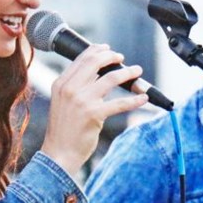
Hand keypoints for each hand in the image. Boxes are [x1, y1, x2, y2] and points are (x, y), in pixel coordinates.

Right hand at [40, 44, 147, 175]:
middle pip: (95, 62)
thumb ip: (77, 87)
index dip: (97, 51)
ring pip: (111, 78)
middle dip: (112, 57)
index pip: (81, 59)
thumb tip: (98, 74)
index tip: (108, 50)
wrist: (59, 153)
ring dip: (128, 73)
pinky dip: (134, 100)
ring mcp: (82, 101)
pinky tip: (143, 98)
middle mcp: (70, 89)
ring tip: (137, 71)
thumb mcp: (63, 102)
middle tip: (122, 58)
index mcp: (61, 84)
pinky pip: (120, 103)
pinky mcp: (94, 114)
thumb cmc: (63, 130)